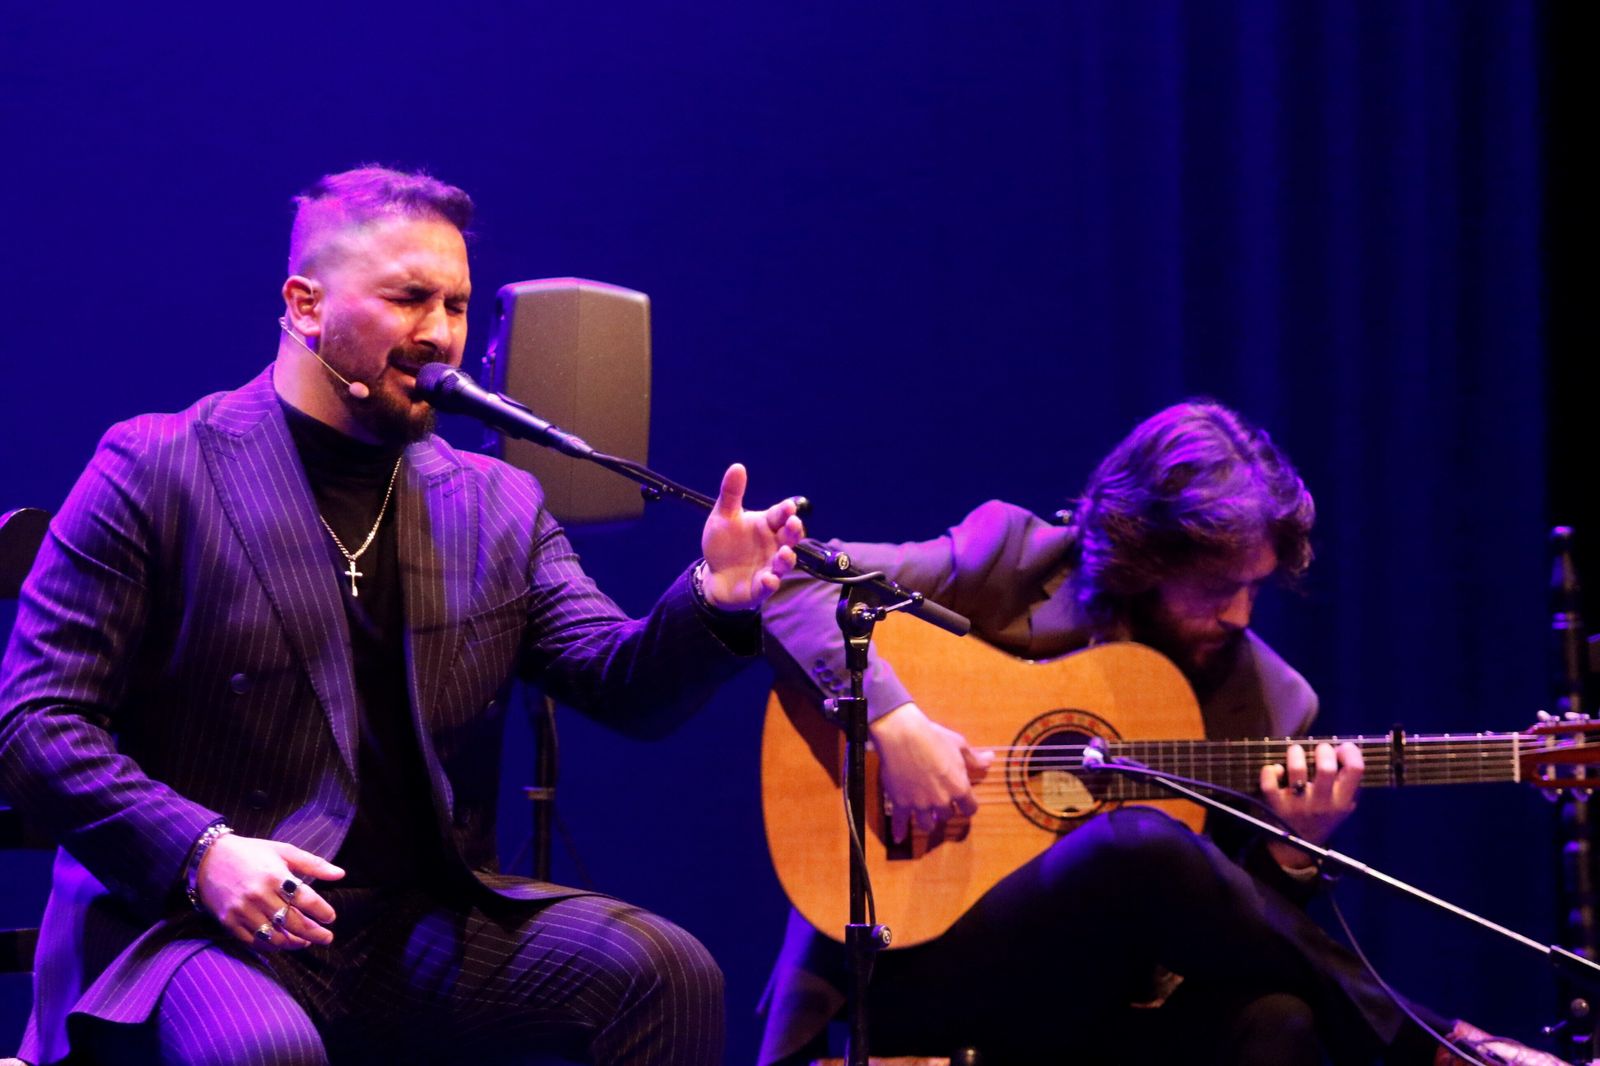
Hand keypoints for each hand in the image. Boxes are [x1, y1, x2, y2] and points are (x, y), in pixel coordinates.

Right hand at [196, 833, 344, 951]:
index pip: (306, 900)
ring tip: (305, 942)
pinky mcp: (229, 922)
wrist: (208, 858)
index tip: (331, 918)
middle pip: (293, 922)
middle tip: (327, 938)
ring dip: (294, 943)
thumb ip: (313, 864)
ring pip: (275, 937)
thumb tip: (340, 874)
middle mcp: (259, 896)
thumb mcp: (283, 851)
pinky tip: (282, 943)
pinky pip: (254, 941)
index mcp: (275, 876)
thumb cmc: (251, 853)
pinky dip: (271, 946)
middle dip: (315, 933)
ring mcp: (243, 911)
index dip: (322, 911)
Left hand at [699, 463, 803, 610]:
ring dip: (786, 558)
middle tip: (793, 524)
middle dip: (794, 531)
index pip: (781, 515)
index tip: (789, 507)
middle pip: (790, 536)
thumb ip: (731, 494)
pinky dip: (770, 582)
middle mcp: (774, 544)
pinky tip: (767, 578)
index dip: (786, 511)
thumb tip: (737, 466)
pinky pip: (770, 585)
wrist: (714, 576)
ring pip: (785, 562)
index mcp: (767, 525)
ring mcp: (770, 566)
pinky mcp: (762, 586)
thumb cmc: (723, 544)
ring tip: (784, 553)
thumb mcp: (723, 516)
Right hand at [870, 703, 994, 842]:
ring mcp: (920, 804)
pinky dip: (899, 831)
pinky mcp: (901, 803)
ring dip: (927, 821)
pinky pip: (900, 822)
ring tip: (925, 817)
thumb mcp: (959, 745)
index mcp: (959, 787)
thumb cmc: (934, 737)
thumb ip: (974, 758)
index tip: (963, 804)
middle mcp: (941, 801)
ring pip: (927, 824)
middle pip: (947, 816)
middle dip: (944, 809)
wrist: (903, 735)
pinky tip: (899, 838)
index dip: (967, 806)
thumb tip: (991, 759)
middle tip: (939, 802)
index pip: (970, 808)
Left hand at [1259, 741, 1363, 870]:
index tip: (1342, 748)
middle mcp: (1321, 804)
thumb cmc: (1322, 817)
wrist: (1298, 846)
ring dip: (1296, 753)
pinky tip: (1276, 770)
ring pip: (1296, 770)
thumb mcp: (1343, 806)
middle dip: (1323, 750)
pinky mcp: (1276, 805)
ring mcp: (1297, 805)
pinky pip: (1270, 783)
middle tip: (1320, 748)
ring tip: (1296, 751)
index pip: (1355, 770)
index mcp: (1342, 802)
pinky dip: (1271, 771)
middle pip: (1326, 768)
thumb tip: (1344, 748)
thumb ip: (1347, 783)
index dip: (1350, 752)